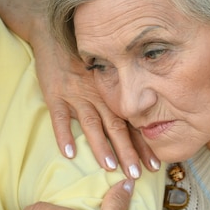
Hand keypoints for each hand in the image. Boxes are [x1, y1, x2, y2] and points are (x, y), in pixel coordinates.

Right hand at [34, 39, 158, 178]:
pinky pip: (59, 117)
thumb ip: (115, 97)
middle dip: (127, 152)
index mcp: (111, 94)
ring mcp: (76, 95)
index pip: (131, 123)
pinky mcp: (55, 94)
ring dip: (101, 146)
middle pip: (116, 127)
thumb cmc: (81, 58)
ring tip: (109, 167)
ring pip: (91, 124)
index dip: (143, 145)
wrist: (54, 35)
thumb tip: (137, 123)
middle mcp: (97, 95)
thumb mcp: (104, 74)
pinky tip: (69, 153)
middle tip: (137, 174)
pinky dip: (64, 135)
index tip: (155, 166)